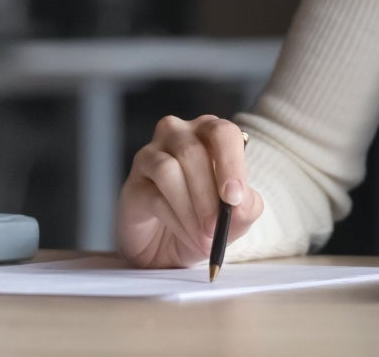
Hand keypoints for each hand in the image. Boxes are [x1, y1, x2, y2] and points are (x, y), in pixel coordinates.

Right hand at [116, 114, 264, 267]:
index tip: (234, 197)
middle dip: (208, 193)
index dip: (231, 163)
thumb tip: (240, 202)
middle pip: (193, 151)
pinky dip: (174, 219)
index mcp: (211, 133)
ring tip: (202, 235)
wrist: (171, 245)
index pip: (223, 133)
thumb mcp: (236, 216)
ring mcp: (151, 156)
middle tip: (216, 225)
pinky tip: (186, 234)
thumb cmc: (208, 218)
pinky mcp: (133, 183)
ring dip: (189, 208)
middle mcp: (179, 135)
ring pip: (168, 170)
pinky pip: (152, 196)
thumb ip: (246, 206)